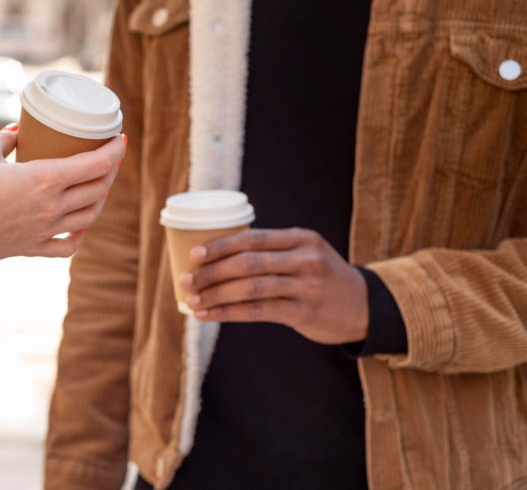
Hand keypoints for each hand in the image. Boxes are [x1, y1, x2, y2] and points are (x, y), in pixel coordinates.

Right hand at [0, 126, 124, 260]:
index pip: (97, 163)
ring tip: (98, 186)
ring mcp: (46, 229)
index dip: (115, 150)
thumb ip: (3, 140)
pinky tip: (81, 225)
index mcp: (45, 178)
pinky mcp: (35, 248)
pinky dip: (80, 234)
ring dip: (100, 199)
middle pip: (99, 188)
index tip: (120, 139)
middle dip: (109, 171)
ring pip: (90, 216)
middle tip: (108, 158)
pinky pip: (69, 244)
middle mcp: (53, 205)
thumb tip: (17, 131)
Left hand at [180, 228, 368, 344]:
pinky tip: (209, 314)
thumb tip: (214, 253)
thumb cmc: (321, 276)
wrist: (366, 305)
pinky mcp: (305, 313)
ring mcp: (307, 287)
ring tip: (192, 300)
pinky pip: (258, 312)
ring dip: (216, 295)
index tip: (194, 254)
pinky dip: (229, 312)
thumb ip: (271, 250)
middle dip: (211, 271)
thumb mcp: (305, 253)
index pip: (253, 238)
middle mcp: (306, 259)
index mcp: (301, 238)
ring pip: (251, 289)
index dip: (220, 246)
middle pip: (248, 263)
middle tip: (184, 279)